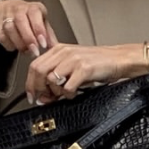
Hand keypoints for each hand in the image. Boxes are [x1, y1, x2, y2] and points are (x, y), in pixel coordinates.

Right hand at [0, 0, 56, 57]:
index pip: (35, 15)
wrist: (7, 8)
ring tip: (26, 51)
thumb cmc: (29, 17)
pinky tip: (16, 48)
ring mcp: (7, 16)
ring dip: (18, 43)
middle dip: (28, 39)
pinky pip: (2, 36)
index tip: (43, 44)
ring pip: (10, 29)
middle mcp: (19, 9)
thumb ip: (48, 34)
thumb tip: (55, 48)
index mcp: (33, 7)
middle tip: (35, 52)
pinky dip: (9, 44)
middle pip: (21, 21)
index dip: (39, 30)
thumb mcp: (42, 21)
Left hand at [26, 43, 148, 104]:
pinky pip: (68, 87)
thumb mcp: (72, 65)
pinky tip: (75, 93)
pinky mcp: (84, 69)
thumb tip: (42, 95)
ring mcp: (74, 59)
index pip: (34, 65)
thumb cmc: (97, 63)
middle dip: (39, 89)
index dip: (30, 83)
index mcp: (58, 49)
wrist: (118, 59)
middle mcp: (64, 52)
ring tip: (64, 94)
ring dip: (55, 92)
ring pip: (51, 80)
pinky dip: (69, 94)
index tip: (32, 96)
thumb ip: (56, 76)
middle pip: (39, 72)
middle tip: (45, 99)